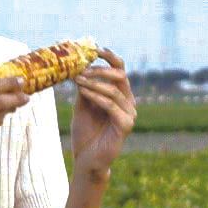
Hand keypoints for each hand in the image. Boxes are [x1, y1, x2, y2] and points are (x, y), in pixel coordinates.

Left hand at [68, 52, 135, 179]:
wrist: (87, 159)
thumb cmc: (86, 133)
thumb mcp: (82, 105)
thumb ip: (85, 88)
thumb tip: (78, 66)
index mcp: (121, 95)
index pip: (120, 69)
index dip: (109, 56)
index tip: (94, 48)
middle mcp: (129, 102)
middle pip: (120, 76)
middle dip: (100, 69)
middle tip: (82, 68)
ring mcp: (130, 114)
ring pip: (114, 90)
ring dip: (94, 83)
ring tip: (77, 80)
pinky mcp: (125, 125)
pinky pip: (111, 106)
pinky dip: (96, 96)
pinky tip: (83, 92)